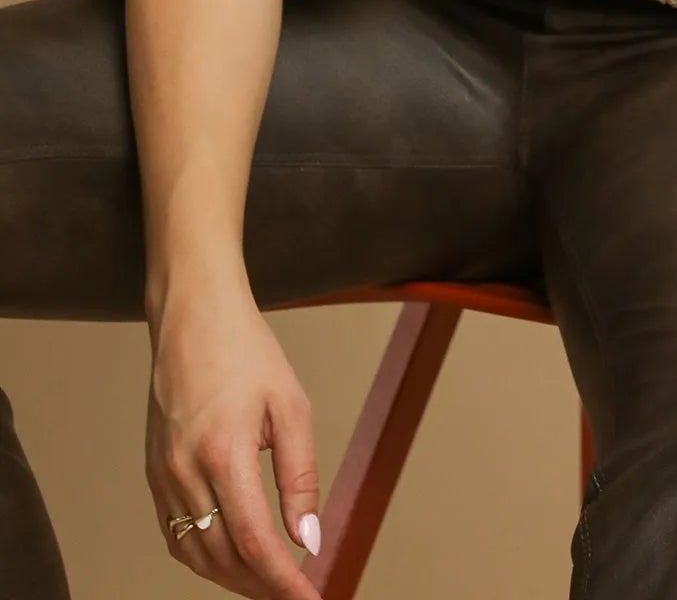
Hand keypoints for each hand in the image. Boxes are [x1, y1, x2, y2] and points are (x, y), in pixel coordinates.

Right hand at [146, 278, 323, 597]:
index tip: (309, 599)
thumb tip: (308, 538)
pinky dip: (203, 557)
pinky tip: (231, 557)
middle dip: (262, 586)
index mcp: (223, 454)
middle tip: (296, 592)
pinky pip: (175, 534)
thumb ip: (300, 476)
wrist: (193, 317)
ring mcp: (163, 475)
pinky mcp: (154, 473)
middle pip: (223, 558)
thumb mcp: (291, 406)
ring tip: (269, 581)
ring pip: (195, 554)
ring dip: (233, 578)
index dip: (284, 582)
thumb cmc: (245, 351)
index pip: (255, 543)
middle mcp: (185, 472)